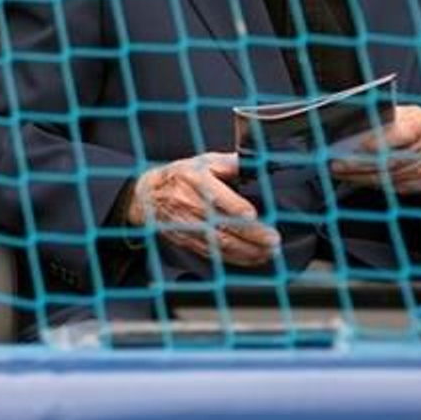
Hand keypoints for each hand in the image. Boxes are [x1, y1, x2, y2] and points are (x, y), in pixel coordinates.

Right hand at [129, 153, 280, 266]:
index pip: (214, 194)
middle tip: (272, 239)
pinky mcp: (187, 240)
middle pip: (220, 223)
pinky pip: (213, 253)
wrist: (148, 195)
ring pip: (219, 242)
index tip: (251, 214)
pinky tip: (254, 258)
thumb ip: (231, 163)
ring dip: (246, 250)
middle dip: (249, 234)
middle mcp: (188, 203)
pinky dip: (235, 258)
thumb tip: (257, 163)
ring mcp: (186, 225)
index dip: (233, 206)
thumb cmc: (182, 176)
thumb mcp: (203, 161)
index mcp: (193, 179)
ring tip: (269, 251)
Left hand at [331, 104, 420, 194]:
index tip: (357, 146)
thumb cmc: (412, 124)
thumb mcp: (402, 113)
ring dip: (361, 176)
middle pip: (393, 160)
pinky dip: (370, 182)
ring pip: (390, 176)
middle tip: (337, 164)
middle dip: (361, 164)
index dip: (379, 142)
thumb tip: (349, 128)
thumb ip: (382, 118)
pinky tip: (354, 178)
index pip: (401, 134)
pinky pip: (393, 186)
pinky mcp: (420, 183)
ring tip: (340, 172)